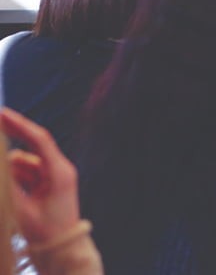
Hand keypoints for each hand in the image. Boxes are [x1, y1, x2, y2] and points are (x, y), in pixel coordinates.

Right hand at [0, 108, 81, 244]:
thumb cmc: (45, 231)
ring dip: (9, 169)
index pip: (38, 138)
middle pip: (31, 146)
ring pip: (23, 162)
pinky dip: (13, 177)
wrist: (62, 249)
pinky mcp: (47, 183)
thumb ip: (6, 184)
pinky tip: (9, 191)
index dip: (18, 124)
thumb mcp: (20, 209)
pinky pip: (25, 173)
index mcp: (59, 171)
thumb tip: (2, 163)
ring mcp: (54, 175)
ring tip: (15, 195)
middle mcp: (59, 168)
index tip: (0, 113)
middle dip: (9, 142)